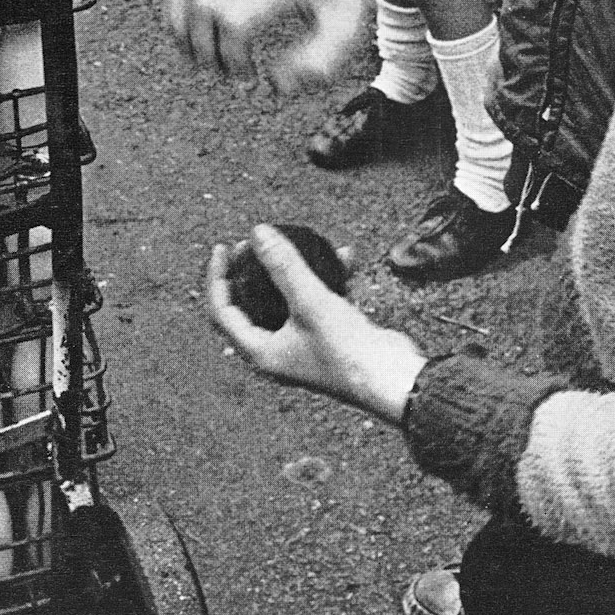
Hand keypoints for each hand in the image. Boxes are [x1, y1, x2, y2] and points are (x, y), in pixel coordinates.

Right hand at [166, 0, 419, 87]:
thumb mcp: (346, 32)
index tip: (249, 74)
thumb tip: (275, 85)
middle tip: (225, 68)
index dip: (231, 55)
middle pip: (202, 2)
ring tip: (202, 50)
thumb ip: (318, 65)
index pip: (234, 19)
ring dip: (184, 22)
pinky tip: (199, 22)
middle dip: (203, 45)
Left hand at [206, 224, 425, 424]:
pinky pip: (318, 302)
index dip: (218, 277)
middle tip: (252, 243)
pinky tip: (346, 256)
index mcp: (261, 352)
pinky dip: (326, 279)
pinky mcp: (329, 337)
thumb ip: (283, 266)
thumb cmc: (348, 352)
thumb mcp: (311, 303)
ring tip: (297, 242)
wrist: (397, 382)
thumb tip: (257, 232)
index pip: (222, 311)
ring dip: (293, 271)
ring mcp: (303, 345)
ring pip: (286, 301)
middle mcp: (277, 352)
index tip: (224, 247)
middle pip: (249, 304)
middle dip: (250, 270)